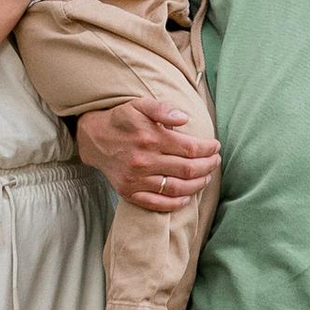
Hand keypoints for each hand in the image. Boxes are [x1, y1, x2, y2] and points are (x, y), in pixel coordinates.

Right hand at [77, 95, 214, 212]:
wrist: (93, 139)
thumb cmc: (122, 120)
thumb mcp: (140, 105)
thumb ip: (162, 109)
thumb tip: (184, 118)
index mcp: (151, 138)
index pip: (190, 149)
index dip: (208, 149)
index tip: (215, 147)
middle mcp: (144, 161)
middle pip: (187, 169)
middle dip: (207, 166)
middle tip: (215, 161)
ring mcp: (136, 179)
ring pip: (176, 188)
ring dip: (197, 185)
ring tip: (206, 177)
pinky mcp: (129, 192)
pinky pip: (157, 203)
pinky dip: (175, 204)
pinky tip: (187, 197)